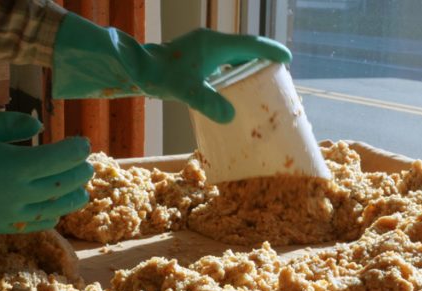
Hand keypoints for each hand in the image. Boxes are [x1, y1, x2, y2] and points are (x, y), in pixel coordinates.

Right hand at [0, 112, 92, 242]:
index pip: (60, 160)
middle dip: (78, 173)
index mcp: (12, 166)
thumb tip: (39, 127)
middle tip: (86, 163)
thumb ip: (14, 124)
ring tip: (80, 189)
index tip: (82, 142)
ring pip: (53, 209)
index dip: (76, 151)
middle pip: (61, 185)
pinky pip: (33, 224)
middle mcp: (13, 194)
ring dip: (71, 198)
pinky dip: (50, 216)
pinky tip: (56, 209)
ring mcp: (5, 213)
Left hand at [52, 13, 290, 123]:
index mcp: (214, 44)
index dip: (270, 50)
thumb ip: (207, 102)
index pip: (250, 44)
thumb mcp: (186, 91)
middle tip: (278, 72)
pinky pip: (221, 61)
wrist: (135, 68)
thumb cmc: (159, 76)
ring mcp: (201, 49)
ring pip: (232, 54)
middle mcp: (210, 42)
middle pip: (244, 47)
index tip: (286, 58)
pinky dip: (232, 70)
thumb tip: (229, 117)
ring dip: (247, 64)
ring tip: (261, 80)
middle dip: (262, 58)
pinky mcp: (194, 58)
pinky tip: (232, 87)